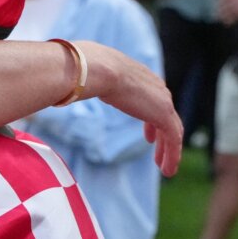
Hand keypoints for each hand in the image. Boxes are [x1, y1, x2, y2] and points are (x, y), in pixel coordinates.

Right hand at [76, 41, 182, 176]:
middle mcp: (157, 89)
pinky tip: (167, 169)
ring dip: (169, 151)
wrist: (98, 69)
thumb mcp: (90, 77)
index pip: (153, 103)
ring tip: (166, 169)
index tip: (150, 136)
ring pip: (172, 132)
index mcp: (142, 79)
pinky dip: (172, 155)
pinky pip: (173, 140)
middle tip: (158, 154)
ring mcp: (162, 102)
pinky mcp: (164, 115)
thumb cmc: (87, 71)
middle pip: (166, 118)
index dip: (152, 121)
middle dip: (163, 137)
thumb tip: (64, 85)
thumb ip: (86, 83)